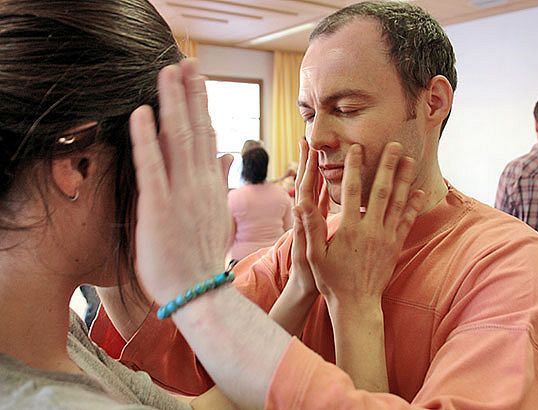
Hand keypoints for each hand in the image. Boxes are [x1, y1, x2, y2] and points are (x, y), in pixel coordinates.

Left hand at [129, 59, 227, 302]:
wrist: (198, 290)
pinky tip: (142, 113)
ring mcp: (180, 193)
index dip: (201, 105)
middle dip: (189, 93)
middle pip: (194, 129)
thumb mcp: (218, 214)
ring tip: (168, 72)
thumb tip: (225, 153)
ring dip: (172, 103)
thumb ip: (221, 180)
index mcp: (211, 184)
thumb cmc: (201, 255)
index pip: (206, 137)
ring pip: (177, 139)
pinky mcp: (157, 207)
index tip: (197, 80)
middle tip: (185, 62)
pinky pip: (152, 167)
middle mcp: (198, 183)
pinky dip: (146, 139)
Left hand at [287, 139, 328, 296]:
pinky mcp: (322, 223)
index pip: (306, 187)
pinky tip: (340, 177)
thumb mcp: (307, 252)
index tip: (309, 147)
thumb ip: (303, 229)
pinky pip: (327, 200)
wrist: (307, 288)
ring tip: (326, 151)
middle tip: (312, 139)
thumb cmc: (309, 274)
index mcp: (305, 220)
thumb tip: (298, 206)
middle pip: (310, 182)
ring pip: (319, 189)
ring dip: (321, 170)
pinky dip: (331, 186)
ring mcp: (314, 218)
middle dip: (311, 162)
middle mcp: (308, 215)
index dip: (307, 167)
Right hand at [296, 142, 425, 305]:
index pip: (352, 191)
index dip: (355, 168)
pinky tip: (419, 190)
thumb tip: (300, 204)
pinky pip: (407, 221)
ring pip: (398, 203)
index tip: (358, 148)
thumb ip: (310, 228)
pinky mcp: (395, 246)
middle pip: (381, 191)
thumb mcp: (314, 255)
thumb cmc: (332, 279)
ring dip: (404, 179)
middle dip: (388, 166)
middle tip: (396, 145)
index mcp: (349, 229)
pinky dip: (414, 204)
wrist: (356, 303)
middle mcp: (371, 230)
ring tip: (410, 160)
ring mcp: (386, 237)